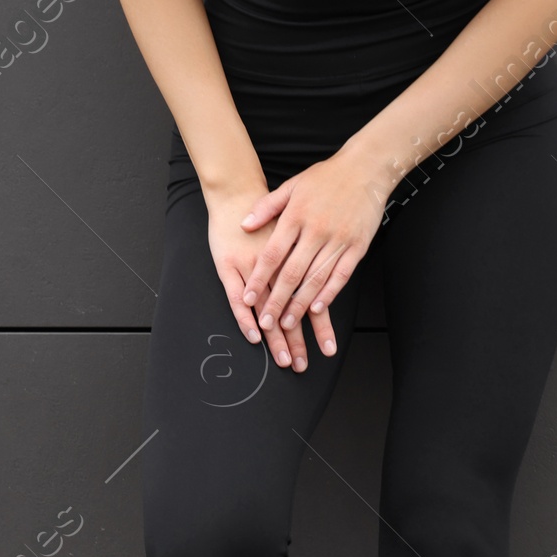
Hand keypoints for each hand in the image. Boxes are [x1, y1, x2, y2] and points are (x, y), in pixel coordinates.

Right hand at [203, 181, 315, 373]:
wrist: (239, 192)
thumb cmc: (272, 213)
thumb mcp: (300, 233)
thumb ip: (311, 257)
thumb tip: (325, 287)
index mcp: (296, 260)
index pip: (312, 299)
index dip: (320, 326)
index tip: (327, 350)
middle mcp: (276, 266)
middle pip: (291, 309)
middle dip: (298, 340)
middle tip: (301, 365)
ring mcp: (251, 267)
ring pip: (268, 309)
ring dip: (276, 336)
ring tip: (285, 360)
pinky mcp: (228, 265)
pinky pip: (236, 297)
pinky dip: (245, 317)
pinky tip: (254, 335)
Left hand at [236, 148, 391, 364]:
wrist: (365, 168)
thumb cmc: (327, 176)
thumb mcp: (292, 185)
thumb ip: (266, 207)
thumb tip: (244, 225)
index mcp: (296, 216)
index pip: (272, 254)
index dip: (259, 279)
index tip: (248, 299)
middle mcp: (316, 230)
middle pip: (292, 273)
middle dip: (277, 301)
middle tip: (266, 323)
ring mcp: (338, 239)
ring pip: (316, 279)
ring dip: (300, 304)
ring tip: (288, 323)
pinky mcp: (358, 246)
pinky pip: (341, 275)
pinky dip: (329, 293)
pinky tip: (317, 308)